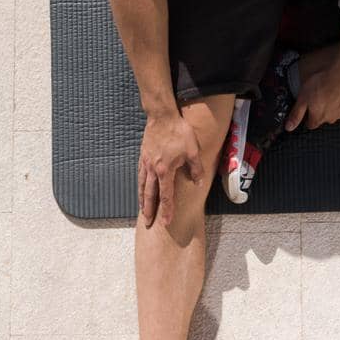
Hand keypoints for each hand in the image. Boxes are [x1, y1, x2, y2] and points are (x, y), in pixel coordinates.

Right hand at [137, 110, 204, 228]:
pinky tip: (141, 188)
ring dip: (142, 200)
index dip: (167, 210)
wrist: (162, 116)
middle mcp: (153, 170)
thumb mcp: (193, 150)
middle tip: (147, 222)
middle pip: (150, 195)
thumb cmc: (179, 132)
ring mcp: (146, 163)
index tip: (166, 222)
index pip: (166, 196)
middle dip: (149, 210)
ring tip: (142, 210)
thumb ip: (196, 169)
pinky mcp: (143, 156)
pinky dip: (140, 185)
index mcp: (165, 171)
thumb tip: (199, 183)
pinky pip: (140, 175)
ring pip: (142, 186)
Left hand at [285, 64, 339, 132]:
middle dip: (320, 110)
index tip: (308, 110)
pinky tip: (339, 92)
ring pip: (334, 113)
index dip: (307, 117)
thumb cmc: (323, 81)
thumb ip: (296, 114)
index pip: (311, 124)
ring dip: (331, 106)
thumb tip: (289, 127)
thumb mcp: (303, 97)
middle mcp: (331, 118)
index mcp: (318, 117)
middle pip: (323, 118)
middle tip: (319, 96)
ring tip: (329, 92)